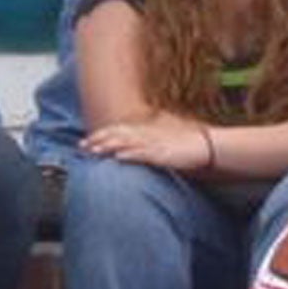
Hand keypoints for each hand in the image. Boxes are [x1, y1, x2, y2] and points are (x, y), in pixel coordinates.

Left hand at [80, 114, 210, 170]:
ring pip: (126, 143)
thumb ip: (146, 148)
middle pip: (118, 135)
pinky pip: (143, 154)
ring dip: (108, 146)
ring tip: (93, 151)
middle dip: (98, 140)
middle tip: (82, 146)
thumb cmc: (184, 149)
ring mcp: (154, 144)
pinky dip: (129, 154)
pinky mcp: (162, 154)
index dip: (101, 135)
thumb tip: (130, 154)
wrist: (206, 148)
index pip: (119, 131)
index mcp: (146, 133)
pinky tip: (118, 157)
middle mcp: (147, 136)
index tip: (85, 141)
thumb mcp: (162, 146)